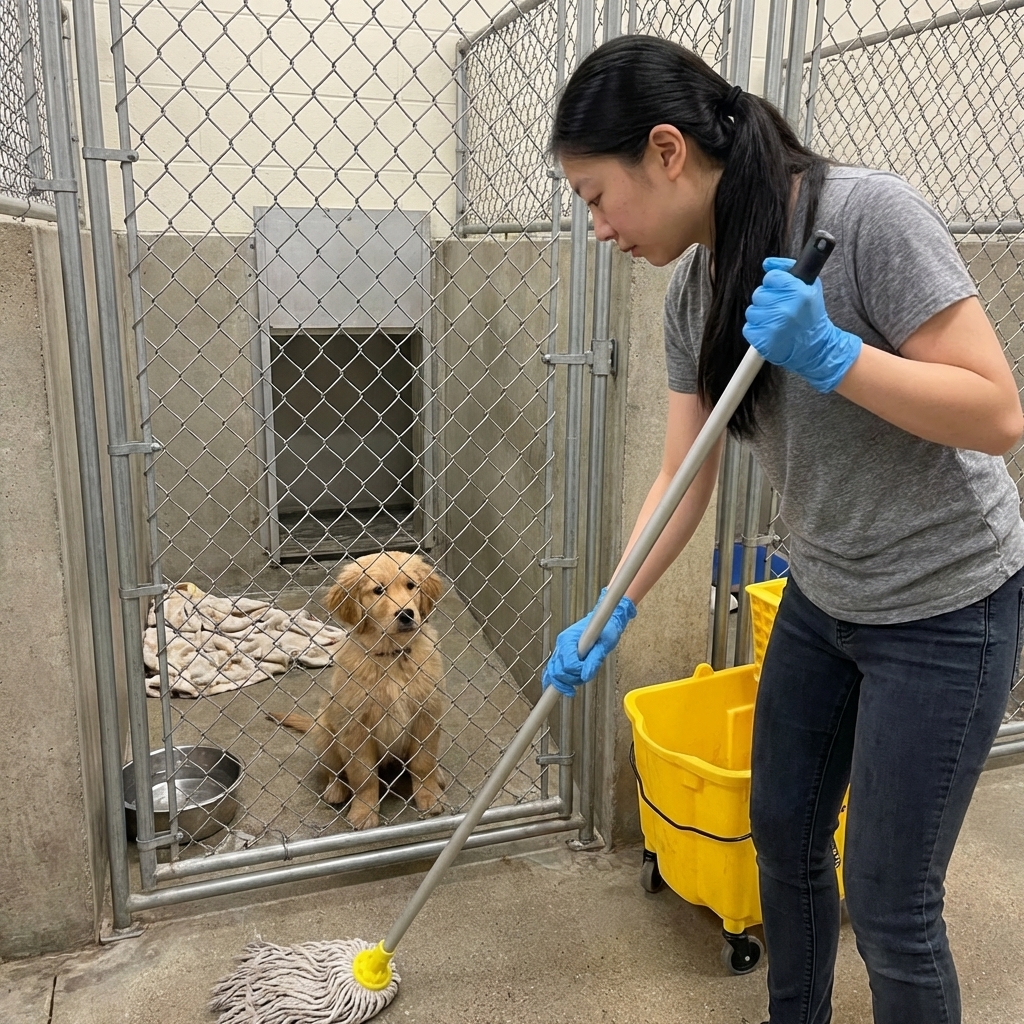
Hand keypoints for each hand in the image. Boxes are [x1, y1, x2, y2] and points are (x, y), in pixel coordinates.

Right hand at [542, 590, 636, 696]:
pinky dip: (557, 680)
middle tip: (584, 678)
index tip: (587, 674)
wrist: (605, 621)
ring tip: (581, 678)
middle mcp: (560, 644)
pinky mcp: (562, 654)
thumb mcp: (604, 645)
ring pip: (554, 673)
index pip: (568, 664)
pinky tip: (563, 688)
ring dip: (567, 681)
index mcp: (568, 639)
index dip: (577, 672)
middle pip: (557, 671)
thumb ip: (594, 660)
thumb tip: (585, 676)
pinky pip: (553, 670)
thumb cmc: (606, 630)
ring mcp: (560, 649)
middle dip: (570, 679)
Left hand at [742, 257, 861, 392]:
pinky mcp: (762, 340)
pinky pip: (748, 327)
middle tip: (781, 309)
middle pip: (759, 293)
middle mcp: (785, 308)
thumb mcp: (811, 287)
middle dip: (768, 300)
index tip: (783, 292)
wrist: (815, 348)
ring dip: (761, 315)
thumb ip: (789, 269)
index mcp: (799, 292)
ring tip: (776, 322)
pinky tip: (770, 332)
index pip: (771, 277)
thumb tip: (767, 263)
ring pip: (752, 311)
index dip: (776, 284)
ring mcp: (772, 325)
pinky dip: (757, 330)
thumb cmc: (811, 316)